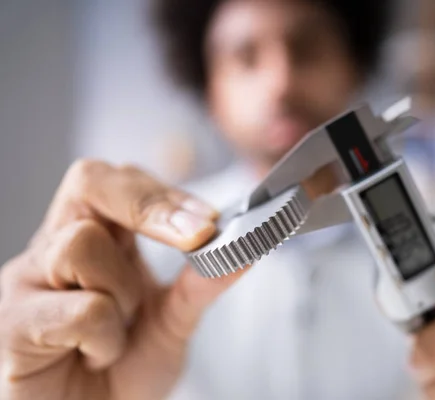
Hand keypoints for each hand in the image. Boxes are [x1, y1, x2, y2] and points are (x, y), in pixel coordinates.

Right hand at [0, 160, 244, 399]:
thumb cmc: (121, 374)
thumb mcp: (171, 324)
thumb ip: (199, 286)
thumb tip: (245, 250)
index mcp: (99, 242)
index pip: (120, 182)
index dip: (164, 194)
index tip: (209, 222)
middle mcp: (57, 249)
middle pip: (90, 181)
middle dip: (147, 205)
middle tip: (193, 236)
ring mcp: (28, 281)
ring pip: (83, 243)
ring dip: (123, 292)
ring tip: (118, 332)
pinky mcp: (13, 323)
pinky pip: (80, 308)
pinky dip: (106, 338)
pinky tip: (96, 355)